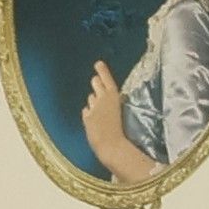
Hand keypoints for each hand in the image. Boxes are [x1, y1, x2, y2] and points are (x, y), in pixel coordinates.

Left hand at [82, 58, 160, 183]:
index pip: (107, 78)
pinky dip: (89, 115)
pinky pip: (86, 111)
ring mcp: (93, 107)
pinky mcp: (86, 116)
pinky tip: (95, 123)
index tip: (98, 63)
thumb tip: (104, 97)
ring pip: (90, 98)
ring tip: (100, 113)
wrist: (112, 145)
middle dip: (96, 83)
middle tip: (97, 84)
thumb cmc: (122, 131)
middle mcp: (103, 98)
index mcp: (115, 96)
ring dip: (94, 102)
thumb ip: (112, 103)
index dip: (102, 70)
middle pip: (95, 82)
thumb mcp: (120, 111)